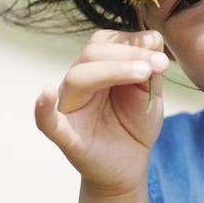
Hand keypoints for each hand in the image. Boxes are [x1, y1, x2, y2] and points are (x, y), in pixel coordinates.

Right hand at [35, 30, 169, 194]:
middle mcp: (79, 84)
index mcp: (97, 68)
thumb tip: (153, 37)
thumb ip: (149, 66)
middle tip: (159, 64)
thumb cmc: (135, 123)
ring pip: (78, 78)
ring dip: (113, 70)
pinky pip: (48, 122)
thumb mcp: (149, 91)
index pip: (105, 42)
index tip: (160, 51)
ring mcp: (70, 108)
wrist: (129, 165)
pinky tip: (45, 94)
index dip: (132, 42)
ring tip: (144, 73)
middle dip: (128, 54)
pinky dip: (43, 109)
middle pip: (92, 54)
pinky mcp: (66, 136)